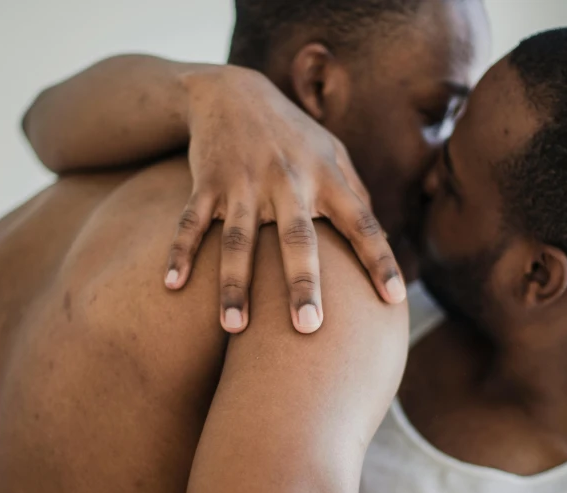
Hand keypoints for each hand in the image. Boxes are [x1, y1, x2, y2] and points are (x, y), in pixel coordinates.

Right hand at [164, 66, 405, 333]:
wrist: (231, 91)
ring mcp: (243, 182)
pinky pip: (190, 222)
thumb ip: (355, 193)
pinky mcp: (206, 183)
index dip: (380, 259)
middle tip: (308, 328)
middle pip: (296, 237)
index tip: (395, 298)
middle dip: (302, 283)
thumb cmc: (293, 133)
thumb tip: (381, 238)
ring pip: (238, 239)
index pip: (360, 222)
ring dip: (234, 284)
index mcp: (324, 176)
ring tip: (234, 327)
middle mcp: (286, 180)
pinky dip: (180, 252)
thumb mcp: (332, 151)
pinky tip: (172, 285)